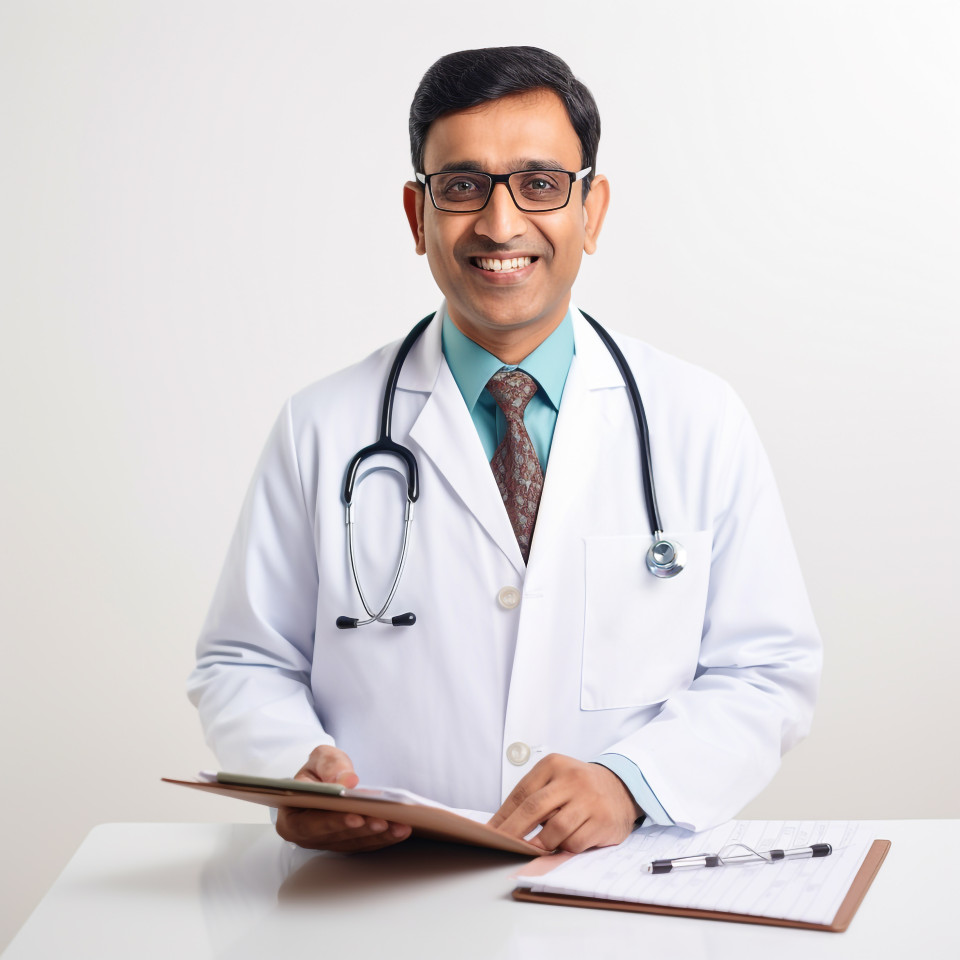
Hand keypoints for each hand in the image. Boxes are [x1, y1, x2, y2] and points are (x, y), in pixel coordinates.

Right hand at [275, 746, 411, 851]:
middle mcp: (308, 837)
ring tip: (399, 826)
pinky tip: (401, 830)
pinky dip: (385, 838)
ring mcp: (328, 842)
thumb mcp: (320, 758)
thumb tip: (348, 782)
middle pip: (337, 837)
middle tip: (383, 821)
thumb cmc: (319, 769)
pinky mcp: (347, 843)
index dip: (334, 822)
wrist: (324, 778)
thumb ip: (330, 766)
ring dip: (378, 837)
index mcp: (291, 818)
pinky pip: (366, 844)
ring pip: (355, 843)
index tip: (355, 816)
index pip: (311, 825)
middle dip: (362, 829)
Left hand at [487, 754, 641, 853]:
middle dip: (513, 832)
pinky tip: (566, 842)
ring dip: (543, 844)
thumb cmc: (578, 787)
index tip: (490, 833)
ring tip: (539, 846)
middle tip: (500, 847)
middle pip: (534, 809)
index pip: (521, 792)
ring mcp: (589, 800)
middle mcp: (572, 779)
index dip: (503, 815)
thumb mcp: (555, 779)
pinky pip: (575, 843)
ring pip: (555, 831)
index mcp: (554, 764)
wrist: (621, 788)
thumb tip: (502, 826)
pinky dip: (565, 848)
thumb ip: (533, 797)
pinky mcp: (603, 821)